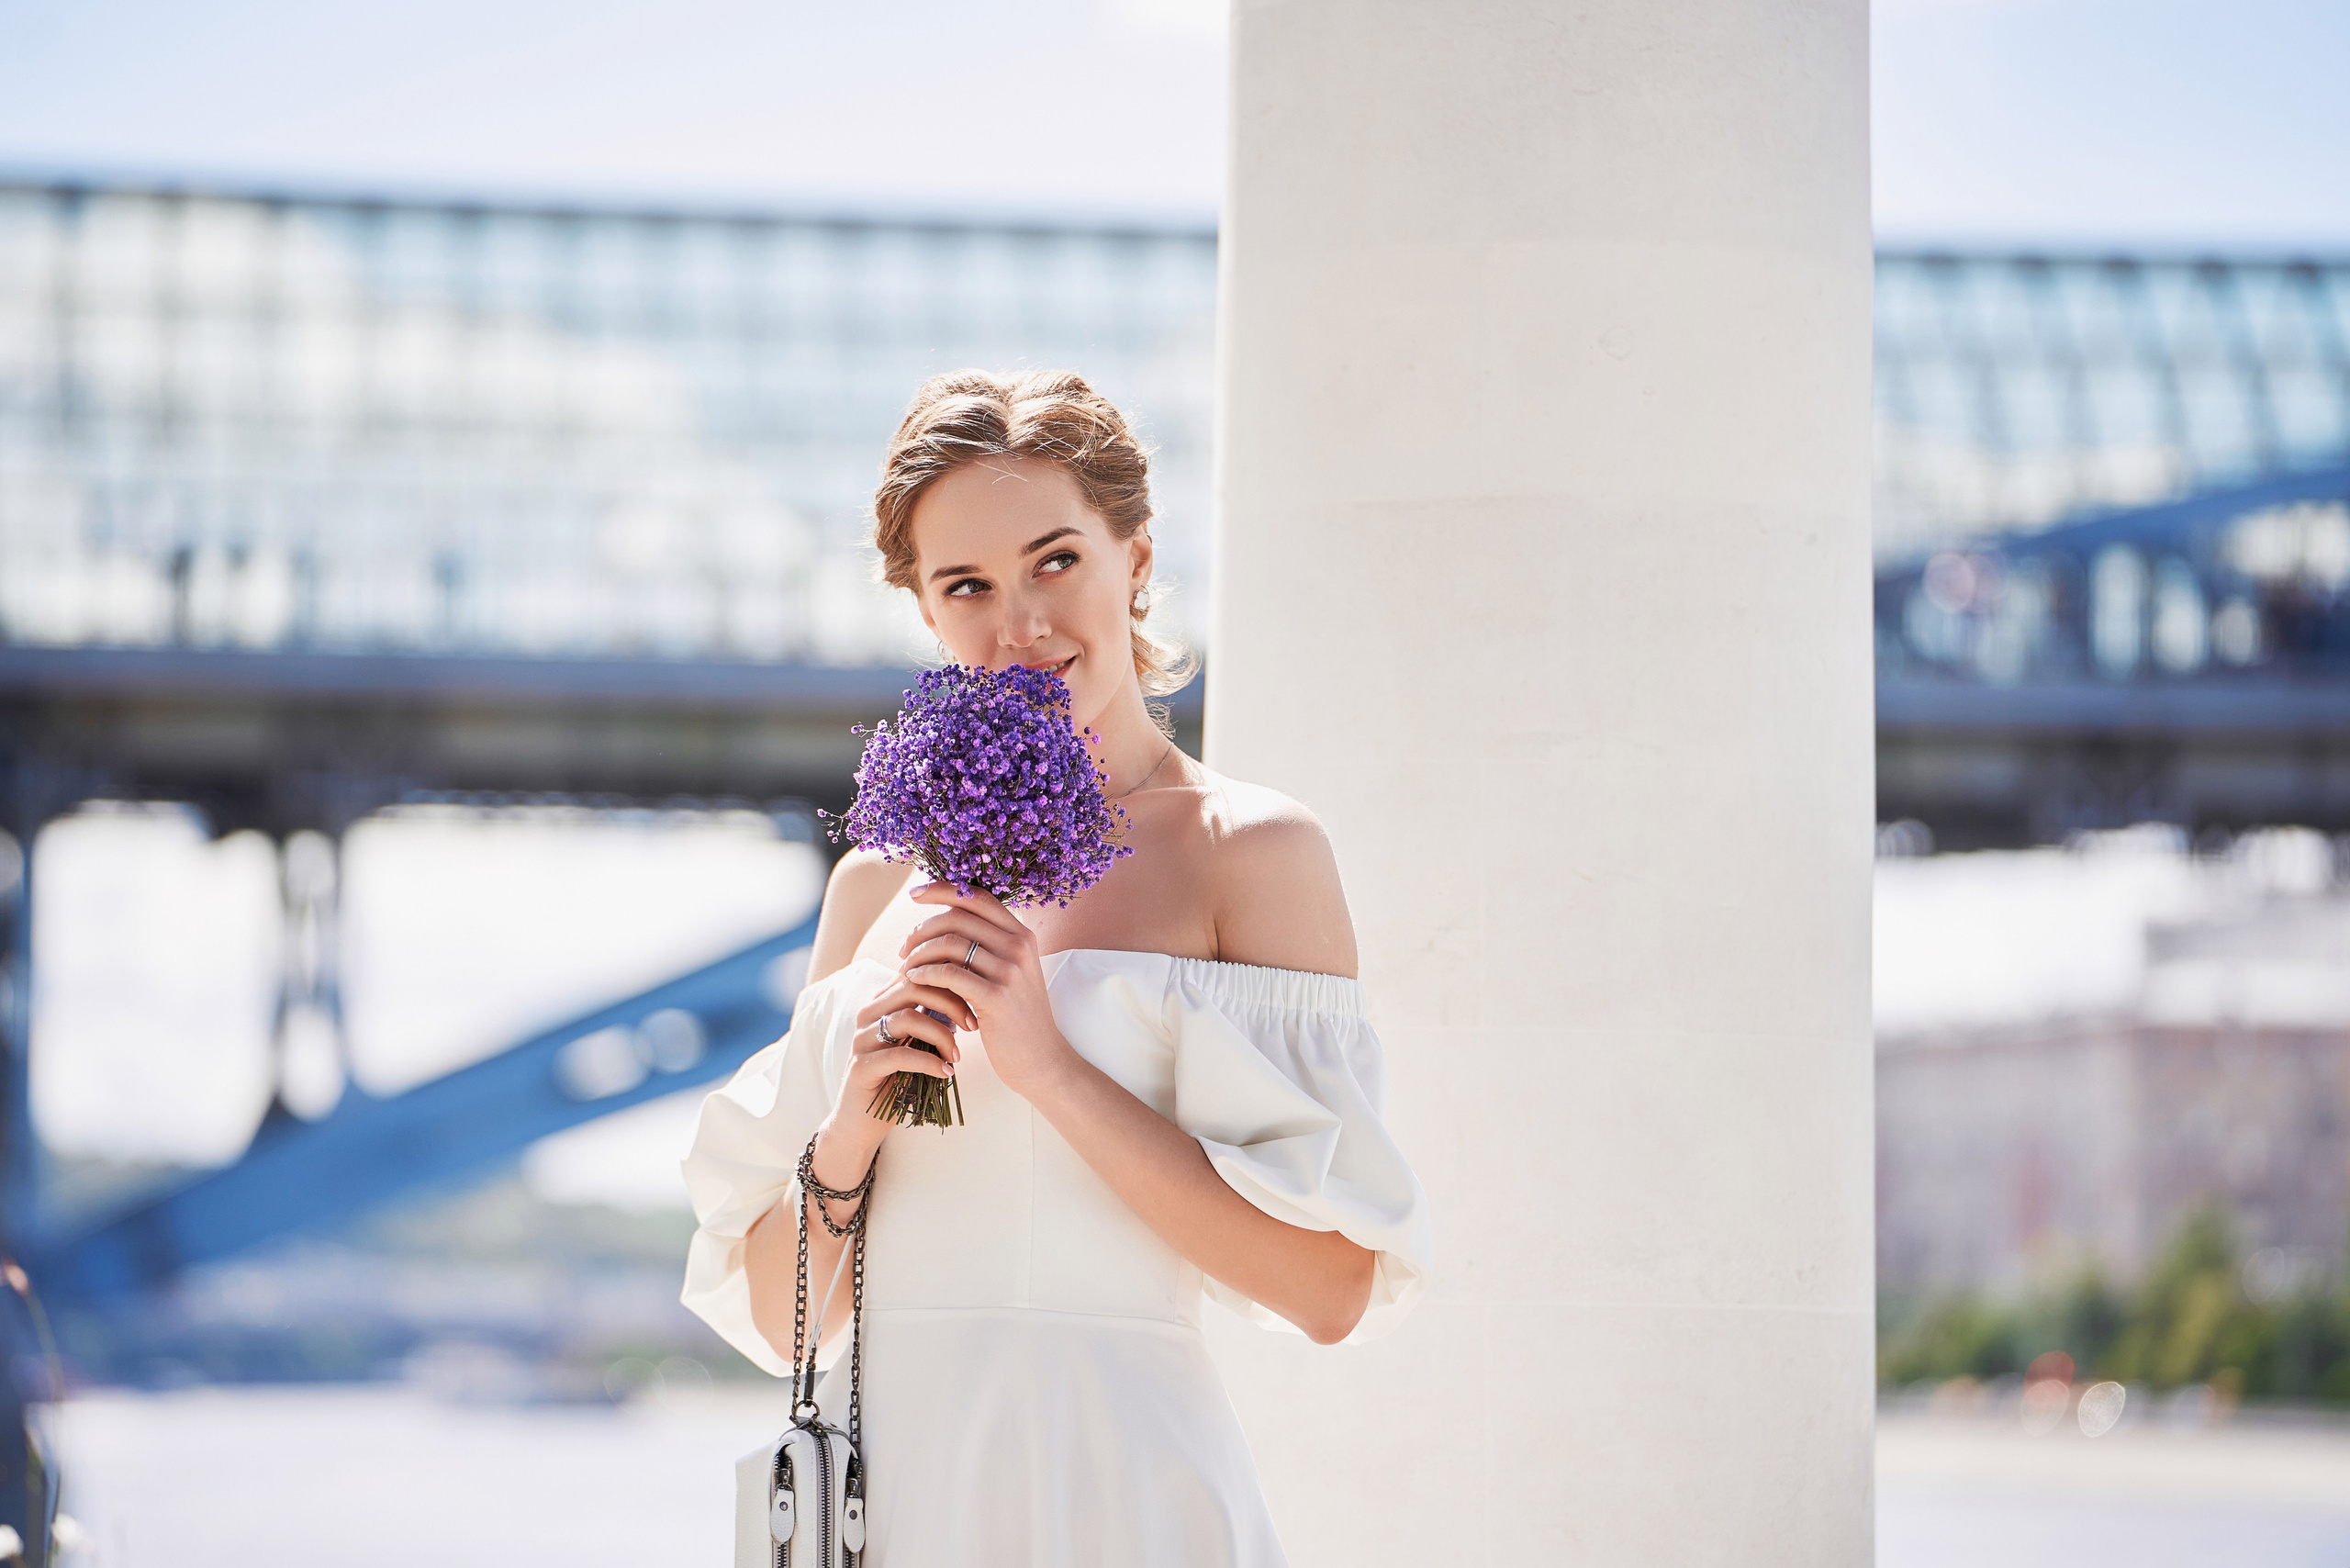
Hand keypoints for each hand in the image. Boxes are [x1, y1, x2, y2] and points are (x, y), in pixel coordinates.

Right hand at [833, 970, 964, 1142]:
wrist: (861, 1122)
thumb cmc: (897, 1078)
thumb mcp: (918, 1043)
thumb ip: (933, 1018)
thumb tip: (969, 996)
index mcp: (882, 1002)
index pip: (917, 972)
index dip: (950, 979)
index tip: (978, 998)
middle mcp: (868, 1014)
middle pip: (913, 987)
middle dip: (951, 1002)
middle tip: (973, 1025)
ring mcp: (861, 1040)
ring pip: (907, 1017)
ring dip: (941, 1035)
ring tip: (956, 1056)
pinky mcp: (861, 1068)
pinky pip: (899, 1055)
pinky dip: (929, 1062)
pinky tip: (946, 1073)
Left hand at [896, 883, 1079, 1100]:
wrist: (1041, 1060)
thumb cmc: (1017, 1018)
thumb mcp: (1012, 974)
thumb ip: (989, 946)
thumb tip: (945, 922)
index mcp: (1022, 935)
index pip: (978, 896)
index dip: (943, 889)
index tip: (915, 894)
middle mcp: (1019, 946)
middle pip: (959, 916)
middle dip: (922, 927)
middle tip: (904, 947)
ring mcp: (1010, 971)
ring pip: (950, 943)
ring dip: (919, 952)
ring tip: (906, 968)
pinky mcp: (996, 997)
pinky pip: (949, 973)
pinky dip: (925, 973)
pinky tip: (914, 981)